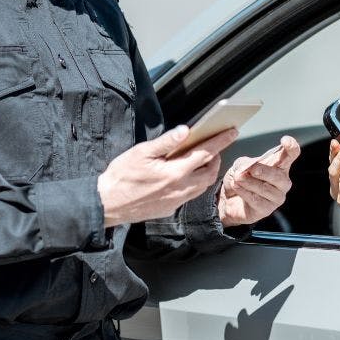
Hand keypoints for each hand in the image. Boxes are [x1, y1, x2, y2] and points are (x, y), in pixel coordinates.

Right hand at [98, 125, 237, 226]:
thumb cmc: (121, 176)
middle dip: (217, 159)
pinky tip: (186, 176)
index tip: (232, 132)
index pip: (205, 154)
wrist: (107, 204)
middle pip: (210, 173)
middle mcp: (180, 189)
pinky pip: (190, 195)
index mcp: (174, 172)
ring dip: (207, 173)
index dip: (220, 141)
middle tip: (214, 148)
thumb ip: (166, 142)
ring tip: (202, 161)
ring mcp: (176, 201)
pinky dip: (195, 184)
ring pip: (202, 187)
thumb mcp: (141, 153)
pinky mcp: (170, 209)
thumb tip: (185, 131)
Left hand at [218, 136, 299, 227]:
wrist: (229, 199)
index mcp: (279, 165)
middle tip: (250, 169)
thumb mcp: (241, 164)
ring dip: (249, 182)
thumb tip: (250, 167)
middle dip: (263, 171)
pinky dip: (245, 192)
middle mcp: (282, 181)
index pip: (291, 154)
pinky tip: (237, 187)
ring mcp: (276, 196)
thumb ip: (246, 163)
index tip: (285, 140)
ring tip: (237, 178)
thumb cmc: (241, 178)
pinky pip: (257, 200)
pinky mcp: (267, 209)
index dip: (291, 147)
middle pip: (278, 175)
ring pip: (265, 188)